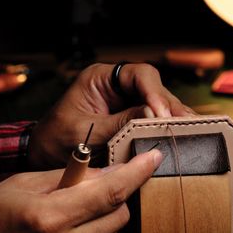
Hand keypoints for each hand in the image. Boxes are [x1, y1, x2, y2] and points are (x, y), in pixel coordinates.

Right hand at [0, 150, 161, 232]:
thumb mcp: (26, 183)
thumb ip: (72, 178)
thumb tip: (111, 172)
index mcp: (47, 218)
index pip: (109, 192)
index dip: (137, 173)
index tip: (155, 158)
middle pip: (118, 216)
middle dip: (114, 196)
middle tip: (91, 186)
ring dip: (100, 218)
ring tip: (68, 213)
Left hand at [28, 62, 193, 168]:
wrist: (41, 157)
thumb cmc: (54, 140)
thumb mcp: (85, 133)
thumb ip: (119, 124)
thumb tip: (153, 116)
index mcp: (100, 78)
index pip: (138, 75)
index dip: (154, 92)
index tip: (162, 114)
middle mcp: (115, 87)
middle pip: (153, 89)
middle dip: (170, 106)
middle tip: (187, 125)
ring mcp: (123, 103)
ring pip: (156, 104)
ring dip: (172, 117)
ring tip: (192, 131)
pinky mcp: (127, 121)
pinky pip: (150, 120)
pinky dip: (163, 128)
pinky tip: (180, 135)